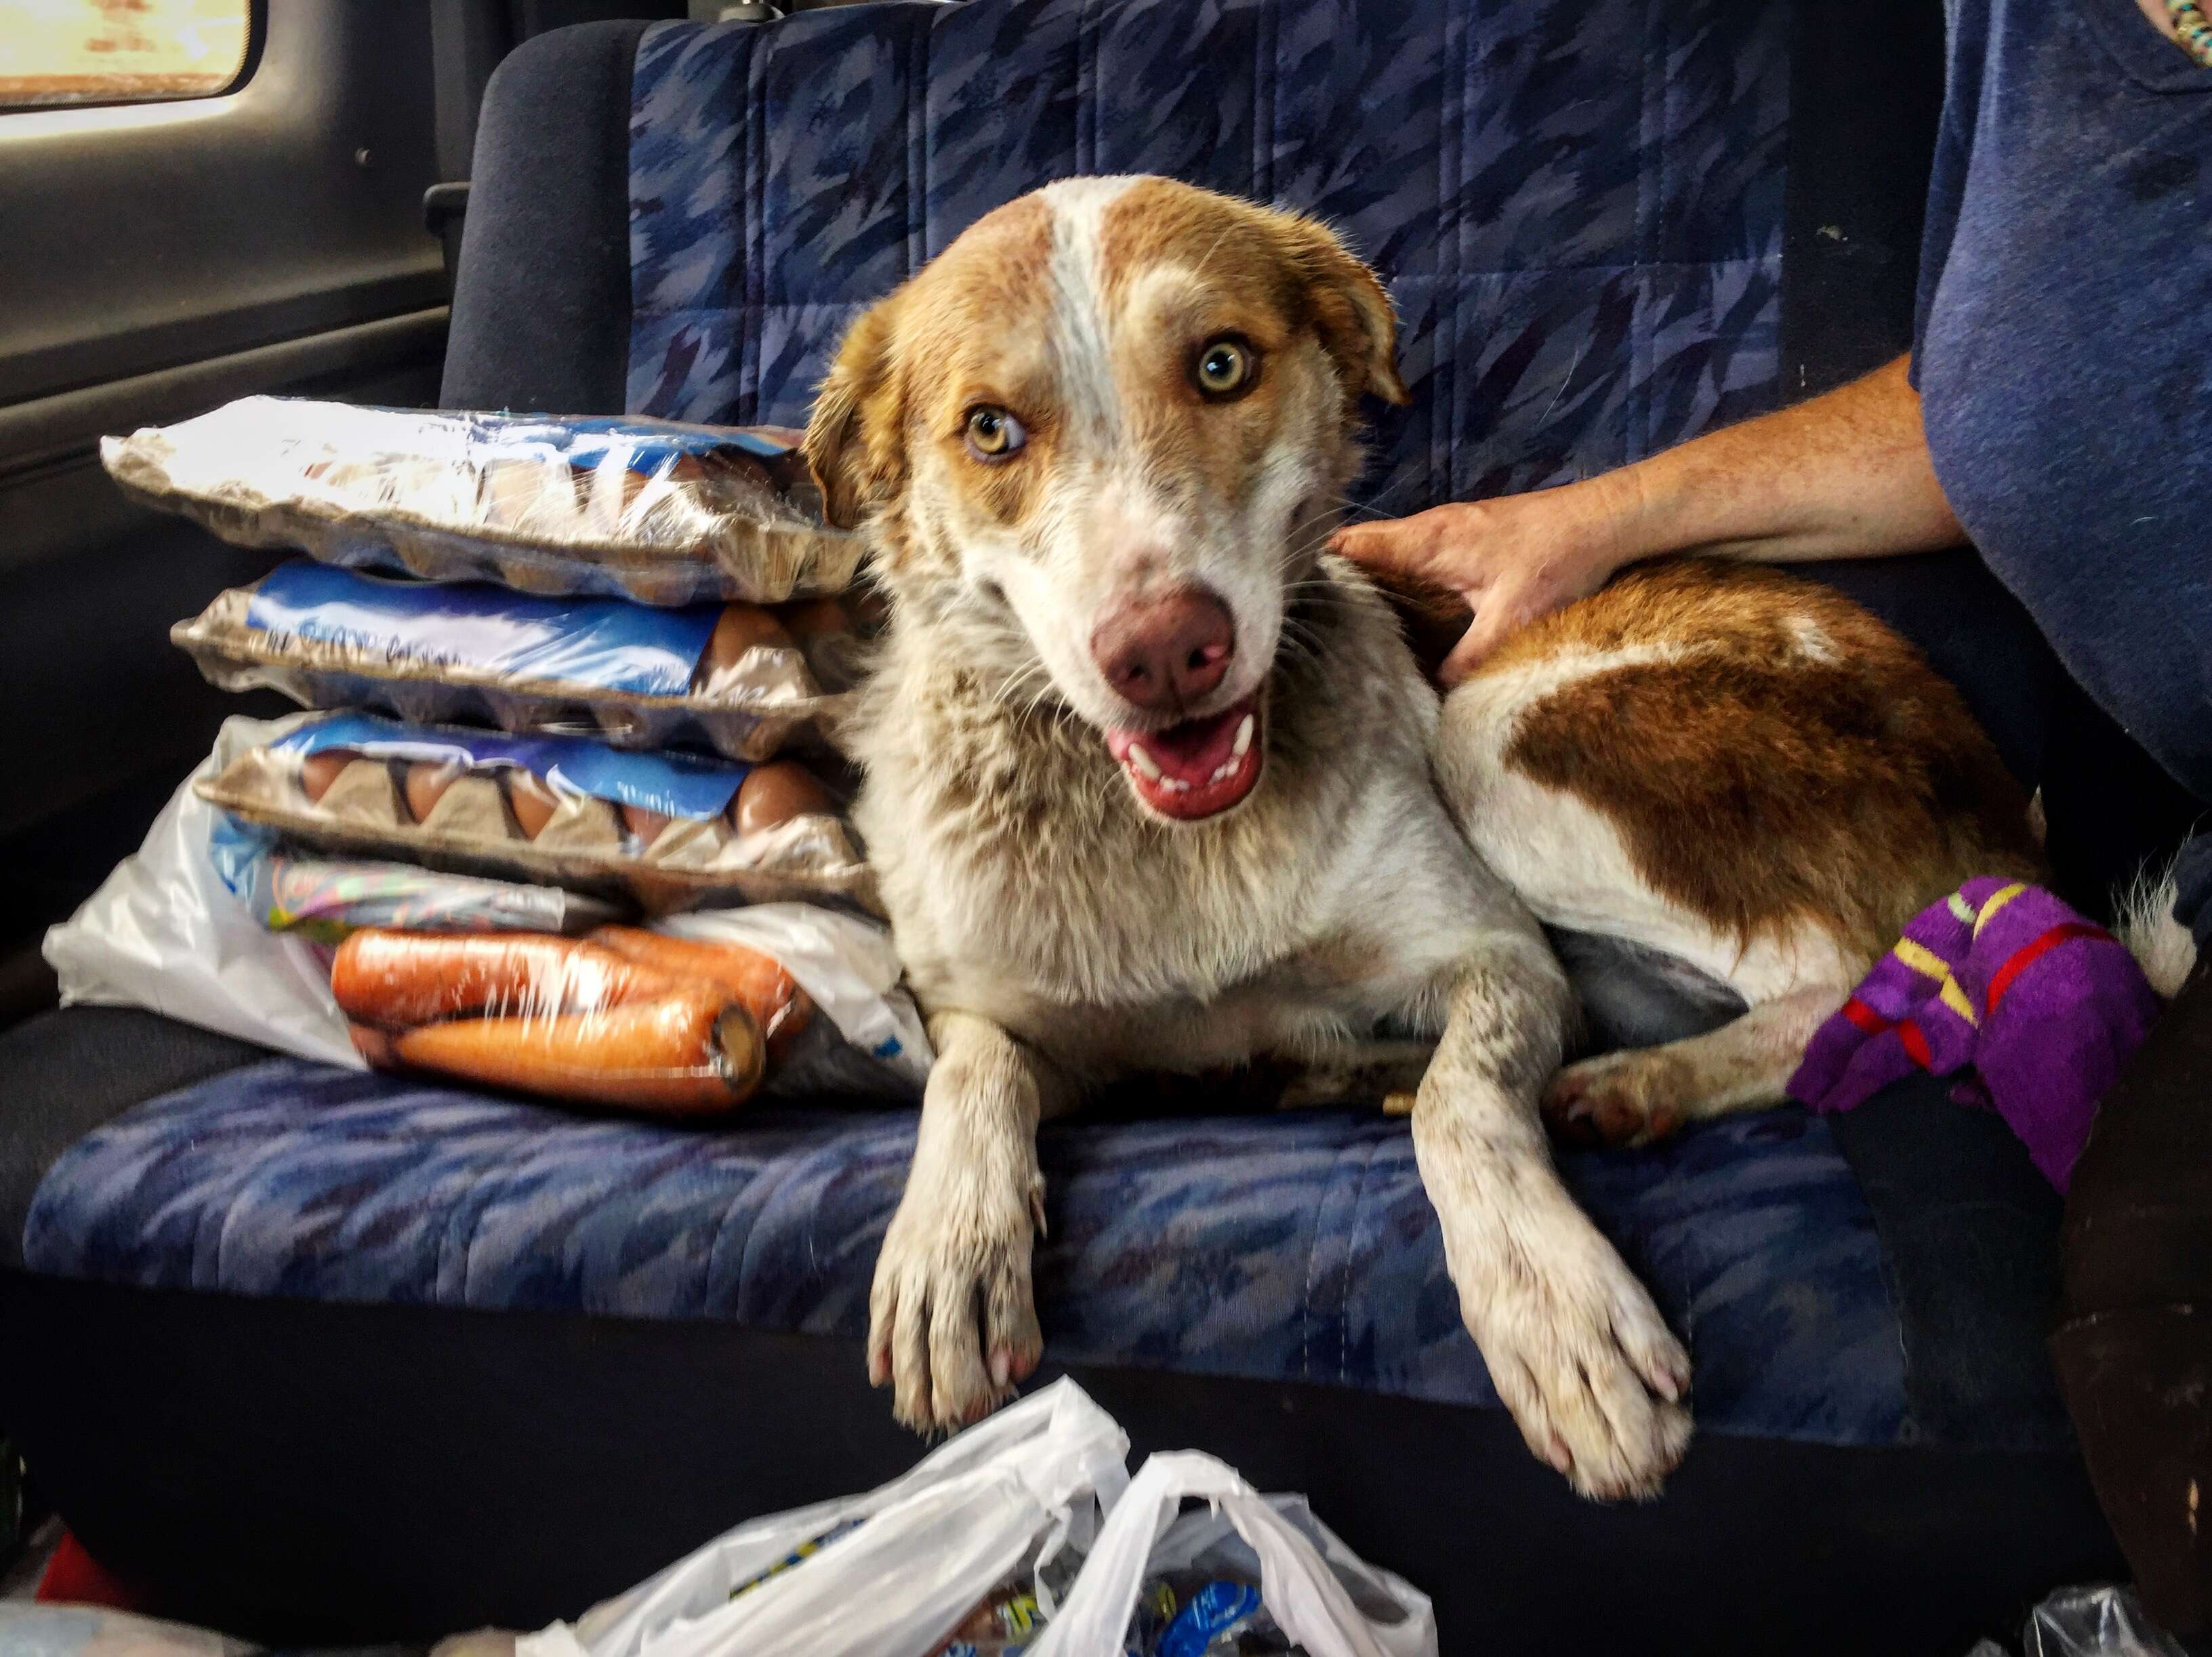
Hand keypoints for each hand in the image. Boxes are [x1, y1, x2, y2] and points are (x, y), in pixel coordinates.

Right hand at [1331, 473, 1647, 683]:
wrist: (1602, 522)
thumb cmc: (1556, 562)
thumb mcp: (1510, 621)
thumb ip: (1466, 659)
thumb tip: (1432, 692)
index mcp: (1426, 541)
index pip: (1350, 544)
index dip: (1316, 567)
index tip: (1292, 598)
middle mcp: (1428, 529)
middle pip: (1359, 547)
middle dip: (1332, 579)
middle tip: (1310, 622)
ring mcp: (1445, 530)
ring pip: (1386, 551)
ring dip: (1365, 579)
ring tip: (1343, 621)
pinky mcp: (1464, 538)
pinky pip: (1412, 555)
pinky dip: (1395, 577)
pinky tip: (1397, 609)